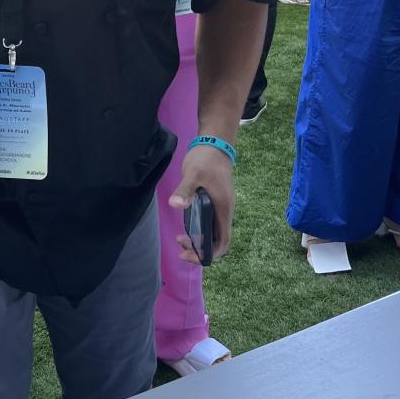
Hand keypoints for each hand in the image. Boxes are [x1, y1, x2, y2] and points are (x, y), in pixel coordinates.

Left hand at [168, 145, 234, 264]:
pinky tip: (185, 228)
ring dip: (199, 242)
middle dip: (200, 251)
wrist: (215, 143)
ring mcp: (220, 208)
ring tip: (180, 239)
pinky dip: (199, 232)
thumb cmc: (206, 159)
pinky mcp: (214, 203)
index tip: (190, 255)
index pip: (223, 243)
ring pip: (213, 234)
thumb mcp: (193, 173)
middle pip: (217, 242)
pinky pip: (209, 225)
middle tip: (180, 251)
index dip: (209, 255)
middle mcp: (224, 212)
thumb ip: (185, 190)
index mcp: (223, 210)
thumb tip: (175, 204)